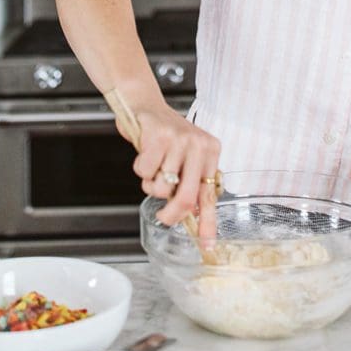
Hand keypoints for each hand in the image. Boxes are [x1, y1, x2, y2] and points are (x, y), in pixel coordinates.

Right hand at [125, 104, 220, 240]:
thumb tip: (193, 216)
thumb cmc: (164, 135)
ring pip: (160, 187)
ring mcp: (179, 140)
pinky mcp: (158, 136)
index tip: (207, 245)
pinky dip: (139, 168)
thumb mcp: (186, 157)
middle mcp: (199, 145)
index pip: (210, 196)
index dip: (208, 223)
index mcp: (211, 151)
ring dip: (150, 183)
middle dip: (171, 215)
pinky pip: (144, 172)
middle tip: (163, 218)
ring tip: (153, 165)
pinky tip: (144, 153)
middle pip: (186, 197)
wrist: (145, 105)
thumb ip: (192, 183)